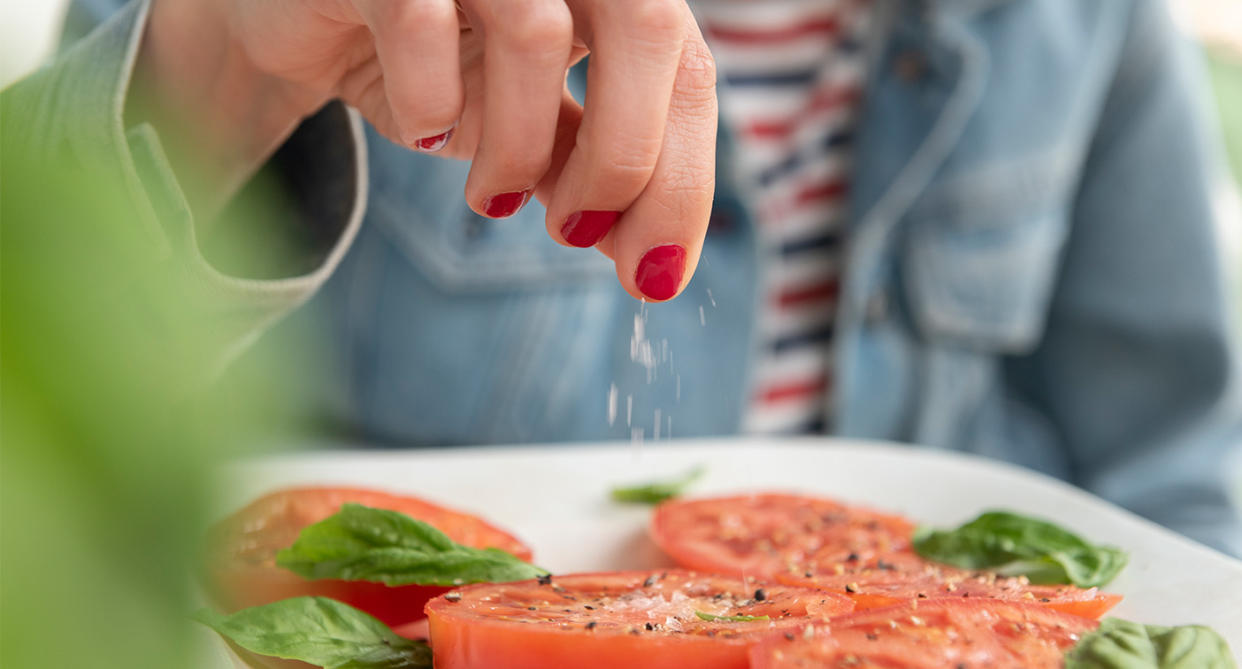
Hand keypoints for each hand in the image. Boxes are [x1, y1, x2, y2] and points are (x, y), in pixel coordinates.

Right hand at [138, 0, 717, 300]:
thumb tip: (653, 262)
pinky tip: (423, 130)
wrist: (305, 23)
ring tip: (489, 196)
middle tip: (576, 236)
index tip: (654, 278)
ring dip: (518, 148)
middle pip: (649, 28)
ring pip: (534, 31)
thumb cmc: (432, 61)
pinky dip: (430, 101)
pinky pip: (419, 21)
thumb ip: (589, 172)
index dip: (684, 181)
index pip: (688, 72)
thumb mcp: (526, 126)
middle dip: (626, 159)